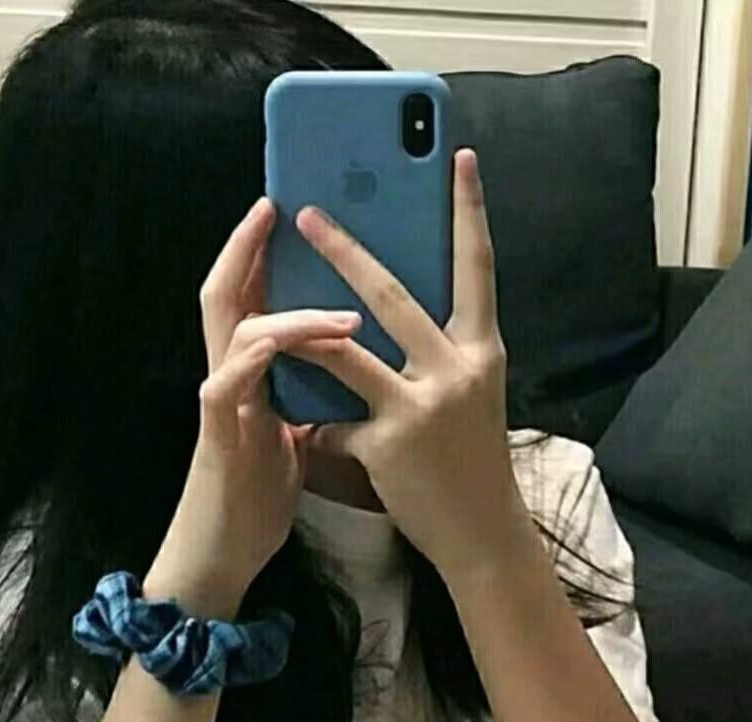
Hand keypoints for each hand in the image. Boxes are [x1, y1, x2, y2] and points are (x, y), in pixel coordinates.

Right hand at [145, 198, 361, 612]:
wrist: (224, 551)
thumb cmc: (257, 494)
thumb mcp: (291, 434)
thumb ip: (307, 396)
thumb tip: (347, 368)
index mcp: (250, 376)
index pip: (251, 301)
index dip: (261, 256)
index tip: (286, 215)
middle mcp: (228, 378)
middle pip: (226, 296)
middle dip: (246, 249)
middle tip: (273, 208)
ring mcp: (220, 403)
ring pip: (236, 332)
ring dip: (289, 312)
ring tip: (342, 312)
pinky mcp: (219, 436)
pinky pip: (228, 384)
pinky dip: (260, 357)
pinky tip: (287, 343)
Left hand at [289, 150, 525, 580]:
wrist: (483, 533)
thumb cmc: (473, 460)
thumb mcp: (471, 395)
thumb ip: (441, 351)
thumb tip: (393, 314)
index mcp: (482, 350)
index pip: (479, 267)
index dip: (469, 211)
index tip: (458, 159)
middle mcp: (458, 367)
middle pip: (393, 293)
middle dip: (346, 250)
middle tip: (308, 212)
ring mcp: (423, 404)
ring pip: (346, 347)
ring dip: (302, 321)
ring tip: (268, 305)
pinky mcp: (390, 441)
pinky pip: (334, 419)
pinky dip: (317, 423)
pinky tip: (306, 432)